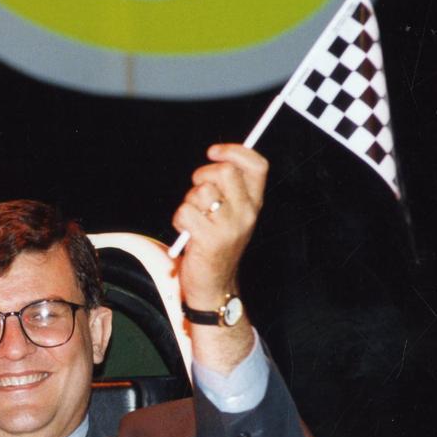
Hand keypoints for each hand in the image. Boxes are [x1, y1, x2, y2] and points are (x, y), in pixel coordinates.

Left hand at [171, 144, 267, 308]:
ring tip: (194, 219)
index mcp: (254, 204)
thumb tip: (217, 158)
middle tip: (197, 186)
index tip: (214, 152)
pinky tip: (187, 232)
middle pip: (225, 171)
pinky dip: (179, 220)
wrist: (215, 285)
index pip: (257, 166)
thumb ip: (229, 189)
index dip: (235, 151)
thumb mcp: (232, 215)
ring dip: (189, 201)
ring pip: (201, 191)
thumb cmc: (217, 245)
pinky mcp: (210, 239)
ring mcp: (229, 227)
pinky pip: (185, 212)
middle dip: (203, 174)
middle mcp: (246, 213)